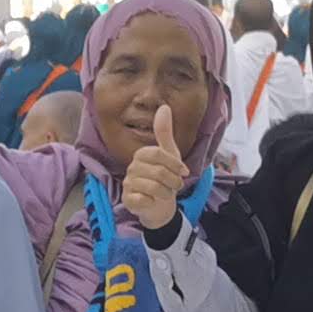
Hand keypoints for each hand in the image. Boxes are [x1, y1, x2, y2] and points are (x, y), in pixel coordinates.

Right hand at [121, 102, 189, 230]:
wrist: (159, 205)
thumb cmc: (164, 177)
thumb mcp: (169, 154)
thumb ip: (164, 132)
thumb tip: (164, 106)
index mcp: (141, 155)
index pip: (158, 154)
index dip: (174, 163)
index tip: (184, 172)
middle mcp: (132, 168)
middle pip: (158, 171)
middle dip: (173, 181)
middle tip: (176, 185)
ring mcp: (128, 184)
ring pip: (152, 187)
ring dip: (166, 192)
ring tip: (167, 193)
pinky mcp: (128, 200)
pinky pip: (142, 199)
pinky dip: (152, 202)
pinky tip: (153, 201)